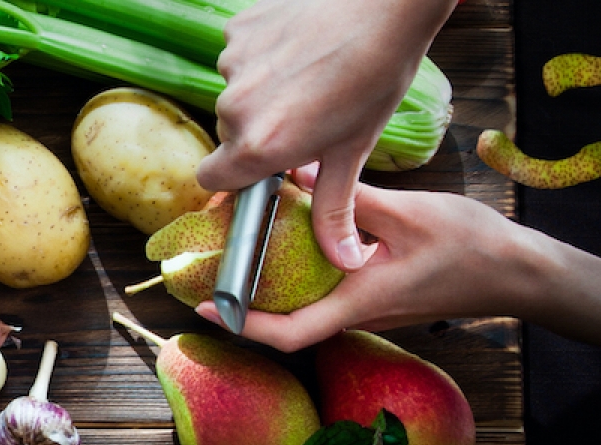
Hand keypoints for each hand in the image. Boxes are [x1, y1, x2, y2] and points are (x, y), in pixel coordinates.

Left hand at [193, 167, 543, 350]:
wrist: (515, 271)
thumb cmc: (469, 246)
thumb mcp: (406, 213)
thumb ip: (348, 198)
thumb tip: (296, 174)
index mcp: (358, 303)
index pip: (289, 334)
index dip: (242, 324)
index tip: (206, 307)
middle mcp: (355, 315)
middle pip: (285, 321)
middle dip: (244, 299)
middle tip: (209, 264)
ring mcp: (363, 310)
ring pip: (302, 306)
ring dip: (269, 283)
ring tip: (237, 248)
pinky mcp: (370, 298)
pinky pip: (322, 293)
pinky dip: (297, 272)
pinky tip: (284, 240)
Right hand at [197, 0, 455, 270]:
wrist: (388, 3)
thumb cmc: (377, 75)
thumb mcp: (354, 149)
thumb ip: (334, 209)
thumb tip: (344, 261)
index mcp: (258, 146)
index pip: (212, 178)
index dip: (235, 175)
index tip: (262, 166)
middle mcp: (235, 108)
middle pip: (228, 134)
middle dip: (258, 130)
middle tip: (303, 115)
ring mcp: (233, 64)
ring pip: (236, 92)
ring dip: (262, 91)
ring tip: (307, 75)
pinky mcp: (239, 29)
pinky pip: (240, 53)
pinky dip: (263, 54)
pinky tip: (299, 46)